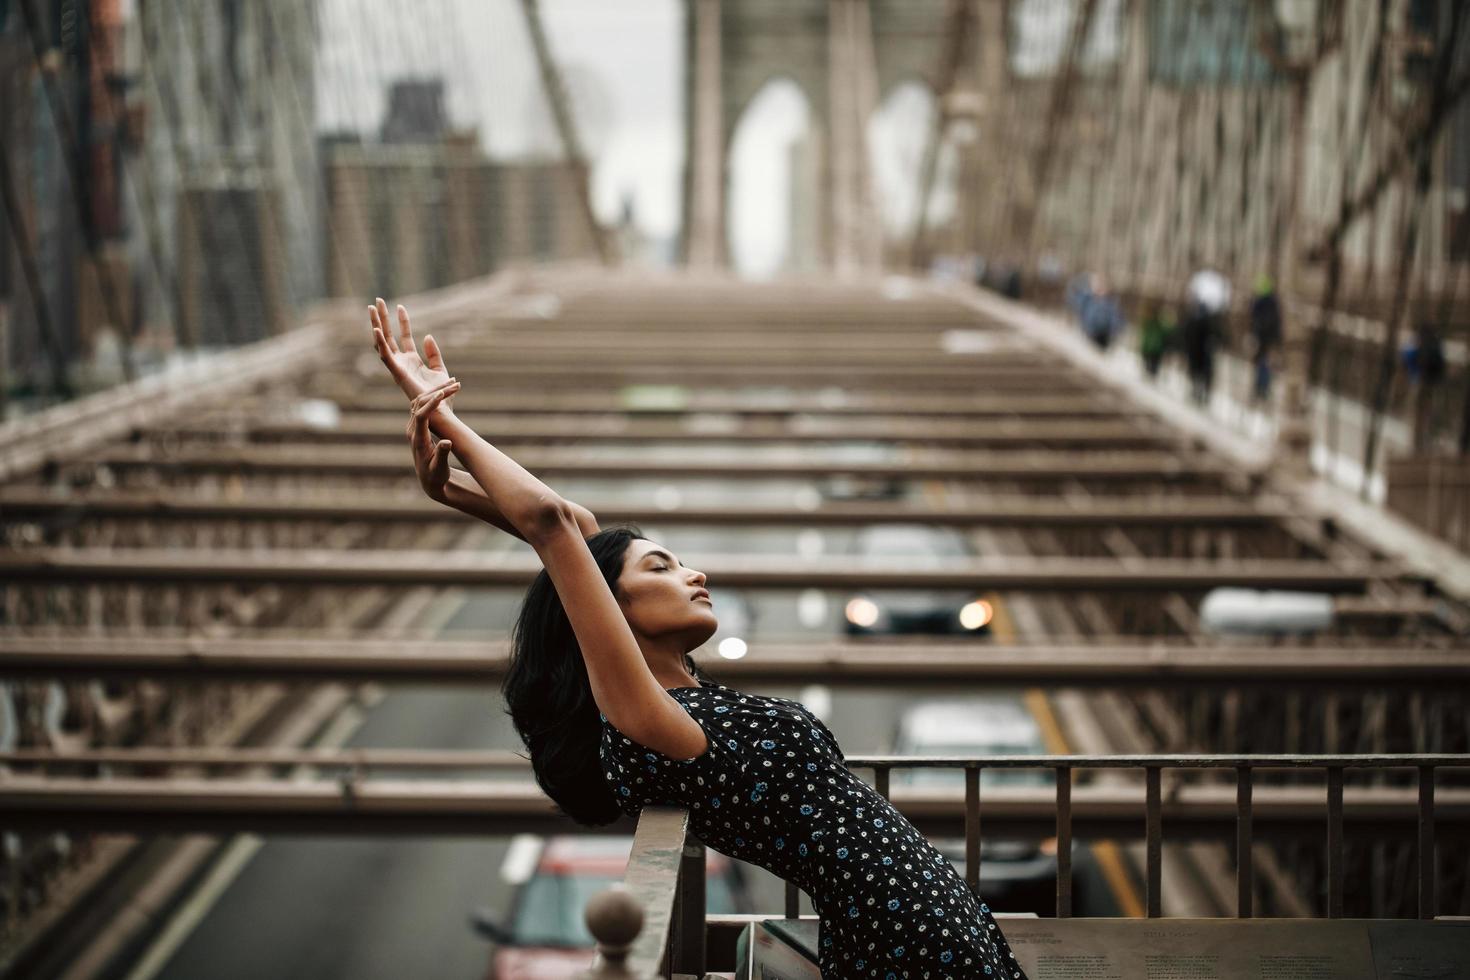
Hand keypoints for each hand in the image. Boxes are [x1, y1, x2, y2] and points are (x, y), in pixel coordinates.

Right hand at [369, 297, 452, 400]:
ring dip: (377, 324)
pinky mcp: (397, 373)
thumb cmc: (441, 395)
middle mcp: (401, 363)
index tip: (400, 306)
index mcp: (411, 361)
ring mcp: (397, 367)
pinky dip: (380, 342)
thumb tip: (427, 336)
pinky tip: (376, 328)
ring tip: (372, 307)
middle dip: (383, 318)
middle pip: (388, 336)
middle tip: (377, 301)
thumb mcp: (440, 369)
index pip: (404, 337)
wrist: (440, 408)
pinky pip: (385, 355)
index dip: (402, 322)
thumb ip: (434, 353)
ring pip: (382, 342)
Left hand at [408, 378, 460, 501]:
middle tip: (456, 384)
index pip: (421, 415)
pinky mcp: (418, 424)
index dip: (431, 404)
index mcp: (418, 439)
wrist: (428, 479)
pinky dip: (437, 396)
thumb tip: (447, 442)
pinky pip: (424, 405)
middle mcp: (413, 430)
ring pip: (422, 401)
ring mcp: (414, 426)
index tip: (443, 393)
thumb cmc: (436, 475)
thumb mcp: (440, 467)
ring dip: (438, 391)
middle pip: (420, 403)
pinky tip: (449, 391)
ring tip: (455, 384)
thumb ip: (442, 454)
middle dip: (438, 392)